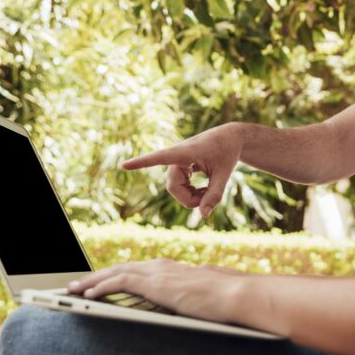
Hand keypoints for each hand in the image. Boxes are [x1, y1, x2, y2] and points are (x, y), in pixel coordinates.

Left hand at [67, 259, 246, 324]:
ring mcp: (158, 273)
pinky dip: (101, 287)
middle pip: (122, 268)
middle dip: (98, 276)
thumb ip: (191, 296)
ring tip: (74, 289)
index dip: (117, 275)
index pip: (138, 270)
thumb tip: (190, 302)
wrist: (236, 294)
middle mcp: (162, 267)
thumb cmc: (228, 297)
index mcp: (173, 270)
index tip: (103, 281)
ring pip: (115, 273)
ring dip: (92, 281)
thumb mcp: (204, 296)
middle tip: (78, 284)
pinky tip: (87, 296)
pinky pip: (119, 282)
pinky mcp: (155, 283)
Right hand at [123, 124, 244, 216]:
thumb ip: (215, 195)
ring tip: (208, 192)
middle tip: (208, 200)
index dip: (142, 163)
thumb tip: (203, 215)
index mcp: (186, 152)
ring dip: (191, 196)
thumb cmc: (228, 153)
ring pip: (175, 189)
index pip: (161, 157)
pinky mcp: (180, 167)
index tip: (124, 165)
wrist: (230, 138)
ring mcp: (177, 162)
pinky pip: (178, 186)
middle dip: (189, 199)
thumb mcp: (225, 175)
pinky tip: (203, 189)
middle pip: (173, 187)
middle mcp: (177, 156)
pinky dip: (191, 193)